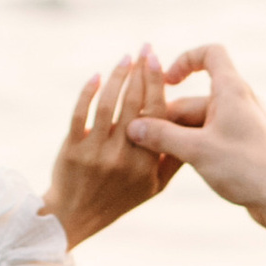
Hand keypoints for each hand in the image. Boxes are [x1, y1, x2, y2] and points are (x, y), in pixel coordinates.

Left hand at [46, 51, 175, 249]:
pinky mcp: (72, 149)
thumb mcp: (154, 186)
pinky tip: (97, 75)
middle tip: (145, 49)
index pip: (156, 116)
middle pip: (133, 104)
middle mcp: (122, 157)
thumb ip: (173, 158)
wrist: (75, 216)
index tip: (158, 62)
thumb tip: (193, 125)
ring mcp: (95, 152)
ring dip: (117, 76)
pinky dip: (87, 92)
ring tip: (125, 58)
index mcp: (146, 164)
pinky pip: (80, 114)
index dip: (156, 85)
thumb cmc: (120, 198)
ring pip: (107, 105)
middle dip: (140, 72)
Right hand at [129, 42, 265, 232]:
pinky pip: (211, 135)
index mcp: (232, 91)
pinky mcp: (243, 144)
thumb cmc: (245, 169)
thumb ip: (162, 136)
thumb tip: (132, 127)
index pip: (210, 54)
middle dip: (169, 116)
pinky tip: (175, 163)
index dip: (185, 60)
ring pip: (200, 120)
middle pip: (195, 98)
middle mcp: (239, 101)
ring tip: (155, 154)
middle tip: (143, 138)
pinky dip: (193, 144)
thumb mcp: (197, 151)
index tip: (167, 81)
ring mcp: (242, 123)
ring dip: (177, 133)